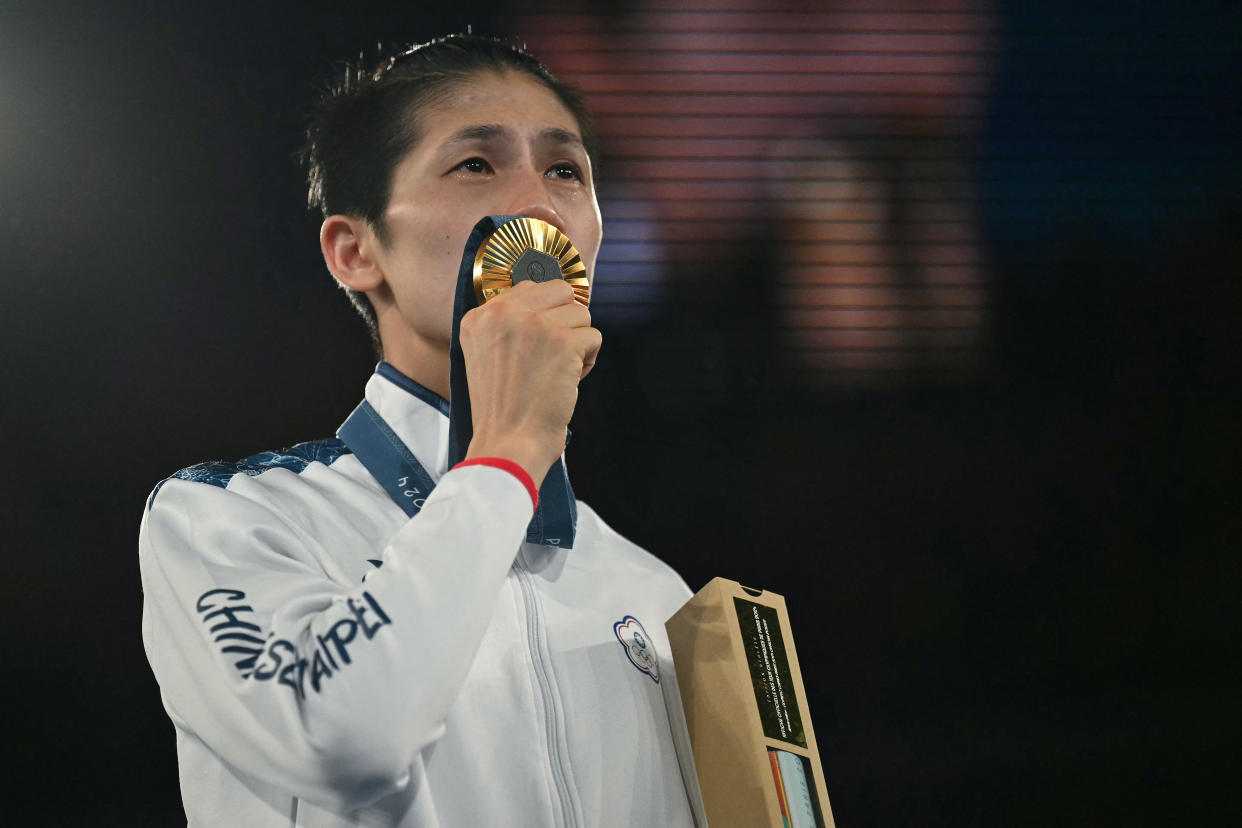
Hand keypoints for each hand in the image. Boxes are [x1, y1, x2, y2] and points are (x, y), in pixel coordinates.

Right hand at [460, 279, 600, 489]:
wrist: (507, 443)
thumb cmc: (503, 408)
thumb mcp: (486, 355)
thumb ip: (508, 325)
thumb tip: (553, 300)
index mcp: (479, 316)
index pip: (529, 288)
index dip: (545, 316)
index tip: (539, 346)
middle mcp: (503, 313)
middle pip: (559, 292)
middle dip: (565, 322)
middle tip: (553, 356)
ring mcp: (534, 325)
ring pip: (581, 314)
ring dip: (578, 343)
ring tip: (557, 372)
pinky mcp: (563, 342)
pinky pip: (594, 336)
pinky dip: (588, 362)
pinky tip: (568, 382)